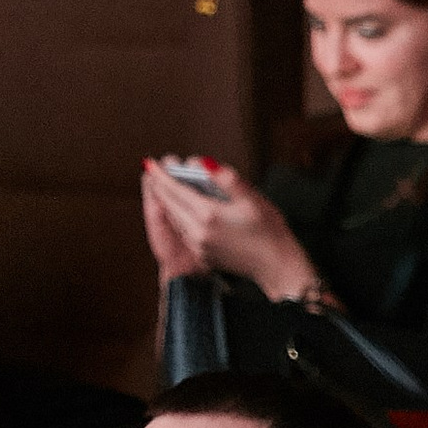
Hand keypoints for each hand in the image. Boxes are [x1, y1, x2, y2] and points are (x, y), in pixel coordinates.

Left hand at [138, 159, 316, 298]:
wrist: (276, 265)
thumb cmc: (269, 230)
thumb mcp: (251, 198)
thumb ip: (226, 178)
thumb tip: (202, 163)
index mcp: (208, 215)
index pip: (176, 190)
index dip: (162, 175)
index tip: (151, 162)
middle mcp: (198, 231)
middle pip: (170, 204)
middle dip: (160, 185)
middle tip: (153, 169)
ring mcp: (198, 245)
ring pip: (175, 217)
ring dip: (166, 200)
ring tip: (163, 184)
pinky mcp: (202, 253)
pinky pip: (183, 229)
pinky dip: (178, 214)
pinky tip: (180, 207)